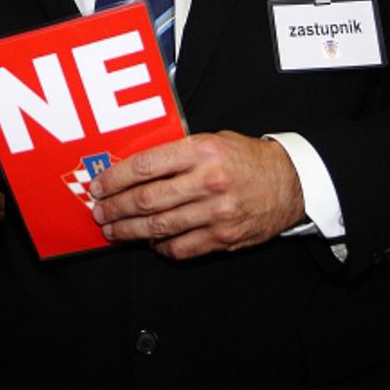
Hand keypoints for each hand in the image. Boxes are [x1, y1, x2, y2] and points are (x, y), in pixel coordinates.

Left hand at [88, 132, 304, 258]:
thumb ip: (176, 153)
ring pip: (159, 227)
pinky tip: (149, 242)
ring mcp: (216, 213)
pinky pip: (181, 248)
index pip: (145, 166)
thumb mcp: (212, 140)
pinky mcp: (223, 237)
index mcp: (201, 151)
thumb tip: (133, 169)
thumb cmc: (247, 159)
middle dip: (115, 208)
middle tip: (99, 212)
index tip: (98, 186)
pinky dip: (160, 247)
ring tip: (113, 231)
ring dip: (129, 231)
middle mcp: (207, 182)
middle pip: (147, 200)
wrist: (291, 182)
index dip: (115, 179)